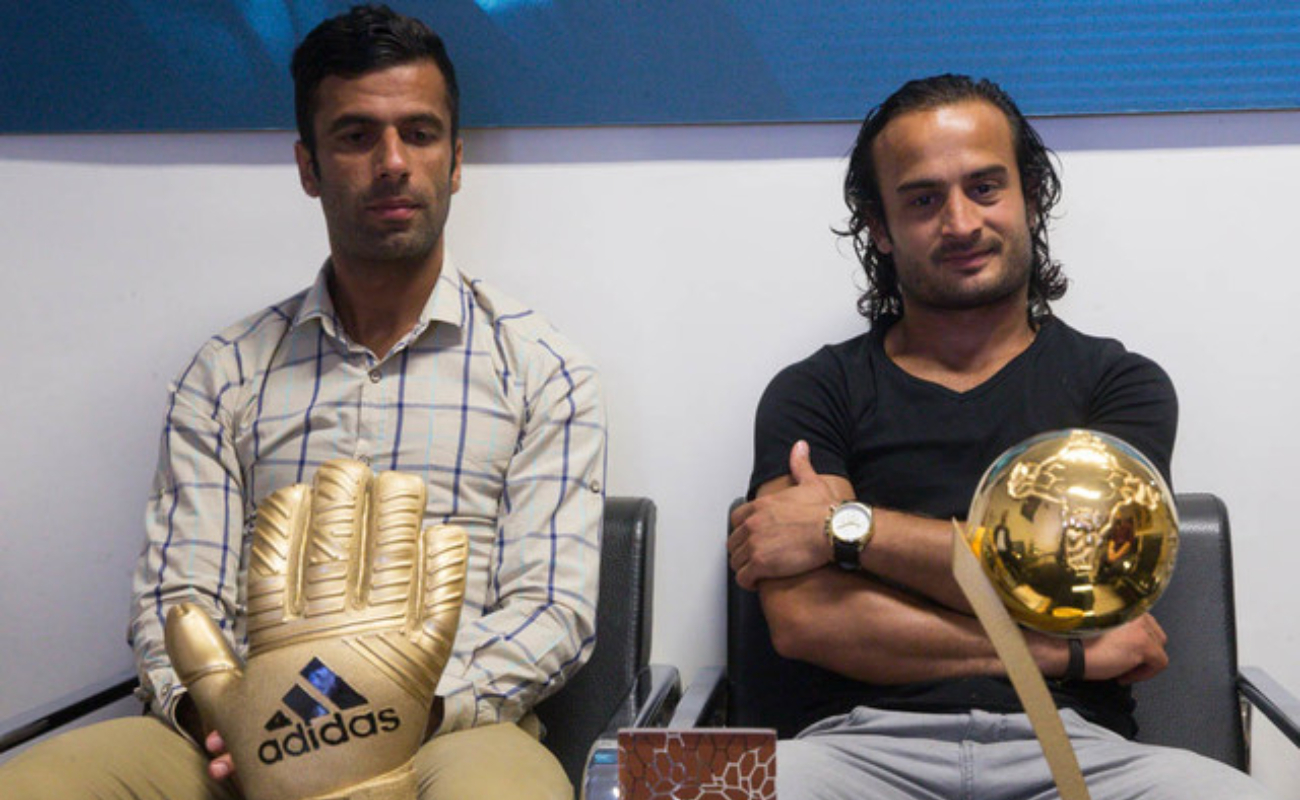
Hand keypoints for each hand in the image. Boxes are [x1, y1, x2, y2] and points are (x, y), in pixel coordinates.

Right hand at [165, 459, 467, 799]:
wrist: (337, 799)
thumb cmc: (280, 753)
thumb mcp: (224, 706)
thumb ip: (200, 653)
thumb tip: (178, 606)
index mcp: (281, 638)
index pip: (278, 560)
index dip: (287, 518)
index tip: (296, 488)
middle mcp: (332, 631)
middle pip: (338, 549)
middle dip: (343, 499)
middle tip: (350, 466)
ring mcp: (383, 642)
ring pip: (392, 564)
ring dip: (398, 517)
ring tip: (401, 483)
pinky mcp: (425, 660)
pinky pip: (441, 604)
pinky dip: (445, 568)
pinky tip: (445, 534)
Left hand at [728, 441, 844, 589]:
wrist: (836, 531)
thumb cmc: (827, 511)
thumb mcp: (811, 482)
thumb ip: (800, 465)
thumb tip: (800, 447)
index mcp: (761, 506)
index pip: (736, 520)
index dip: (743, 532)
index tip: (752, 539)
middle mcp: (753, 523)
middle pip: (734, 542)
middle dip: (742, 552)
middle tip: (755, 559)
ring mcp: (754, 544)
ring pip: (736, 561)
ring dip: (744, 568)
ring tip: (757, 573)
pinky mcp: (760, 564)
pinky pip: (743, 578)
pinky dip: (748, 582)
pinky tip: (758, 583)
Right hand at [1083, 613, 1168, 684]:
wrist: (1067, 649)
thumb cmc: (1076, 640)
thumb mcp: (1102, 627)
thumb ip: (1121, 628)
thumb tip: (1134, 645)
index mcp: (1126, 605)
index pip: (1147, 626)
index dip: (1136, 644)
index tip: (1122, 654)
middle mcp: (1136, 612)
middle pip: (1157, 637)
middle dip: (1143, 654)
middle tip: (1123, 664)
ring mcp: (1141, 627)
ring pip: (1159, 650)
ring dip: (1143, 664)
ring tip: (1122, 670)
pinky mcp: (1143, 643)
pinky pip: (1159, 663)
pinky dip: (1144, 674)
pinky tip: (1122, 675)